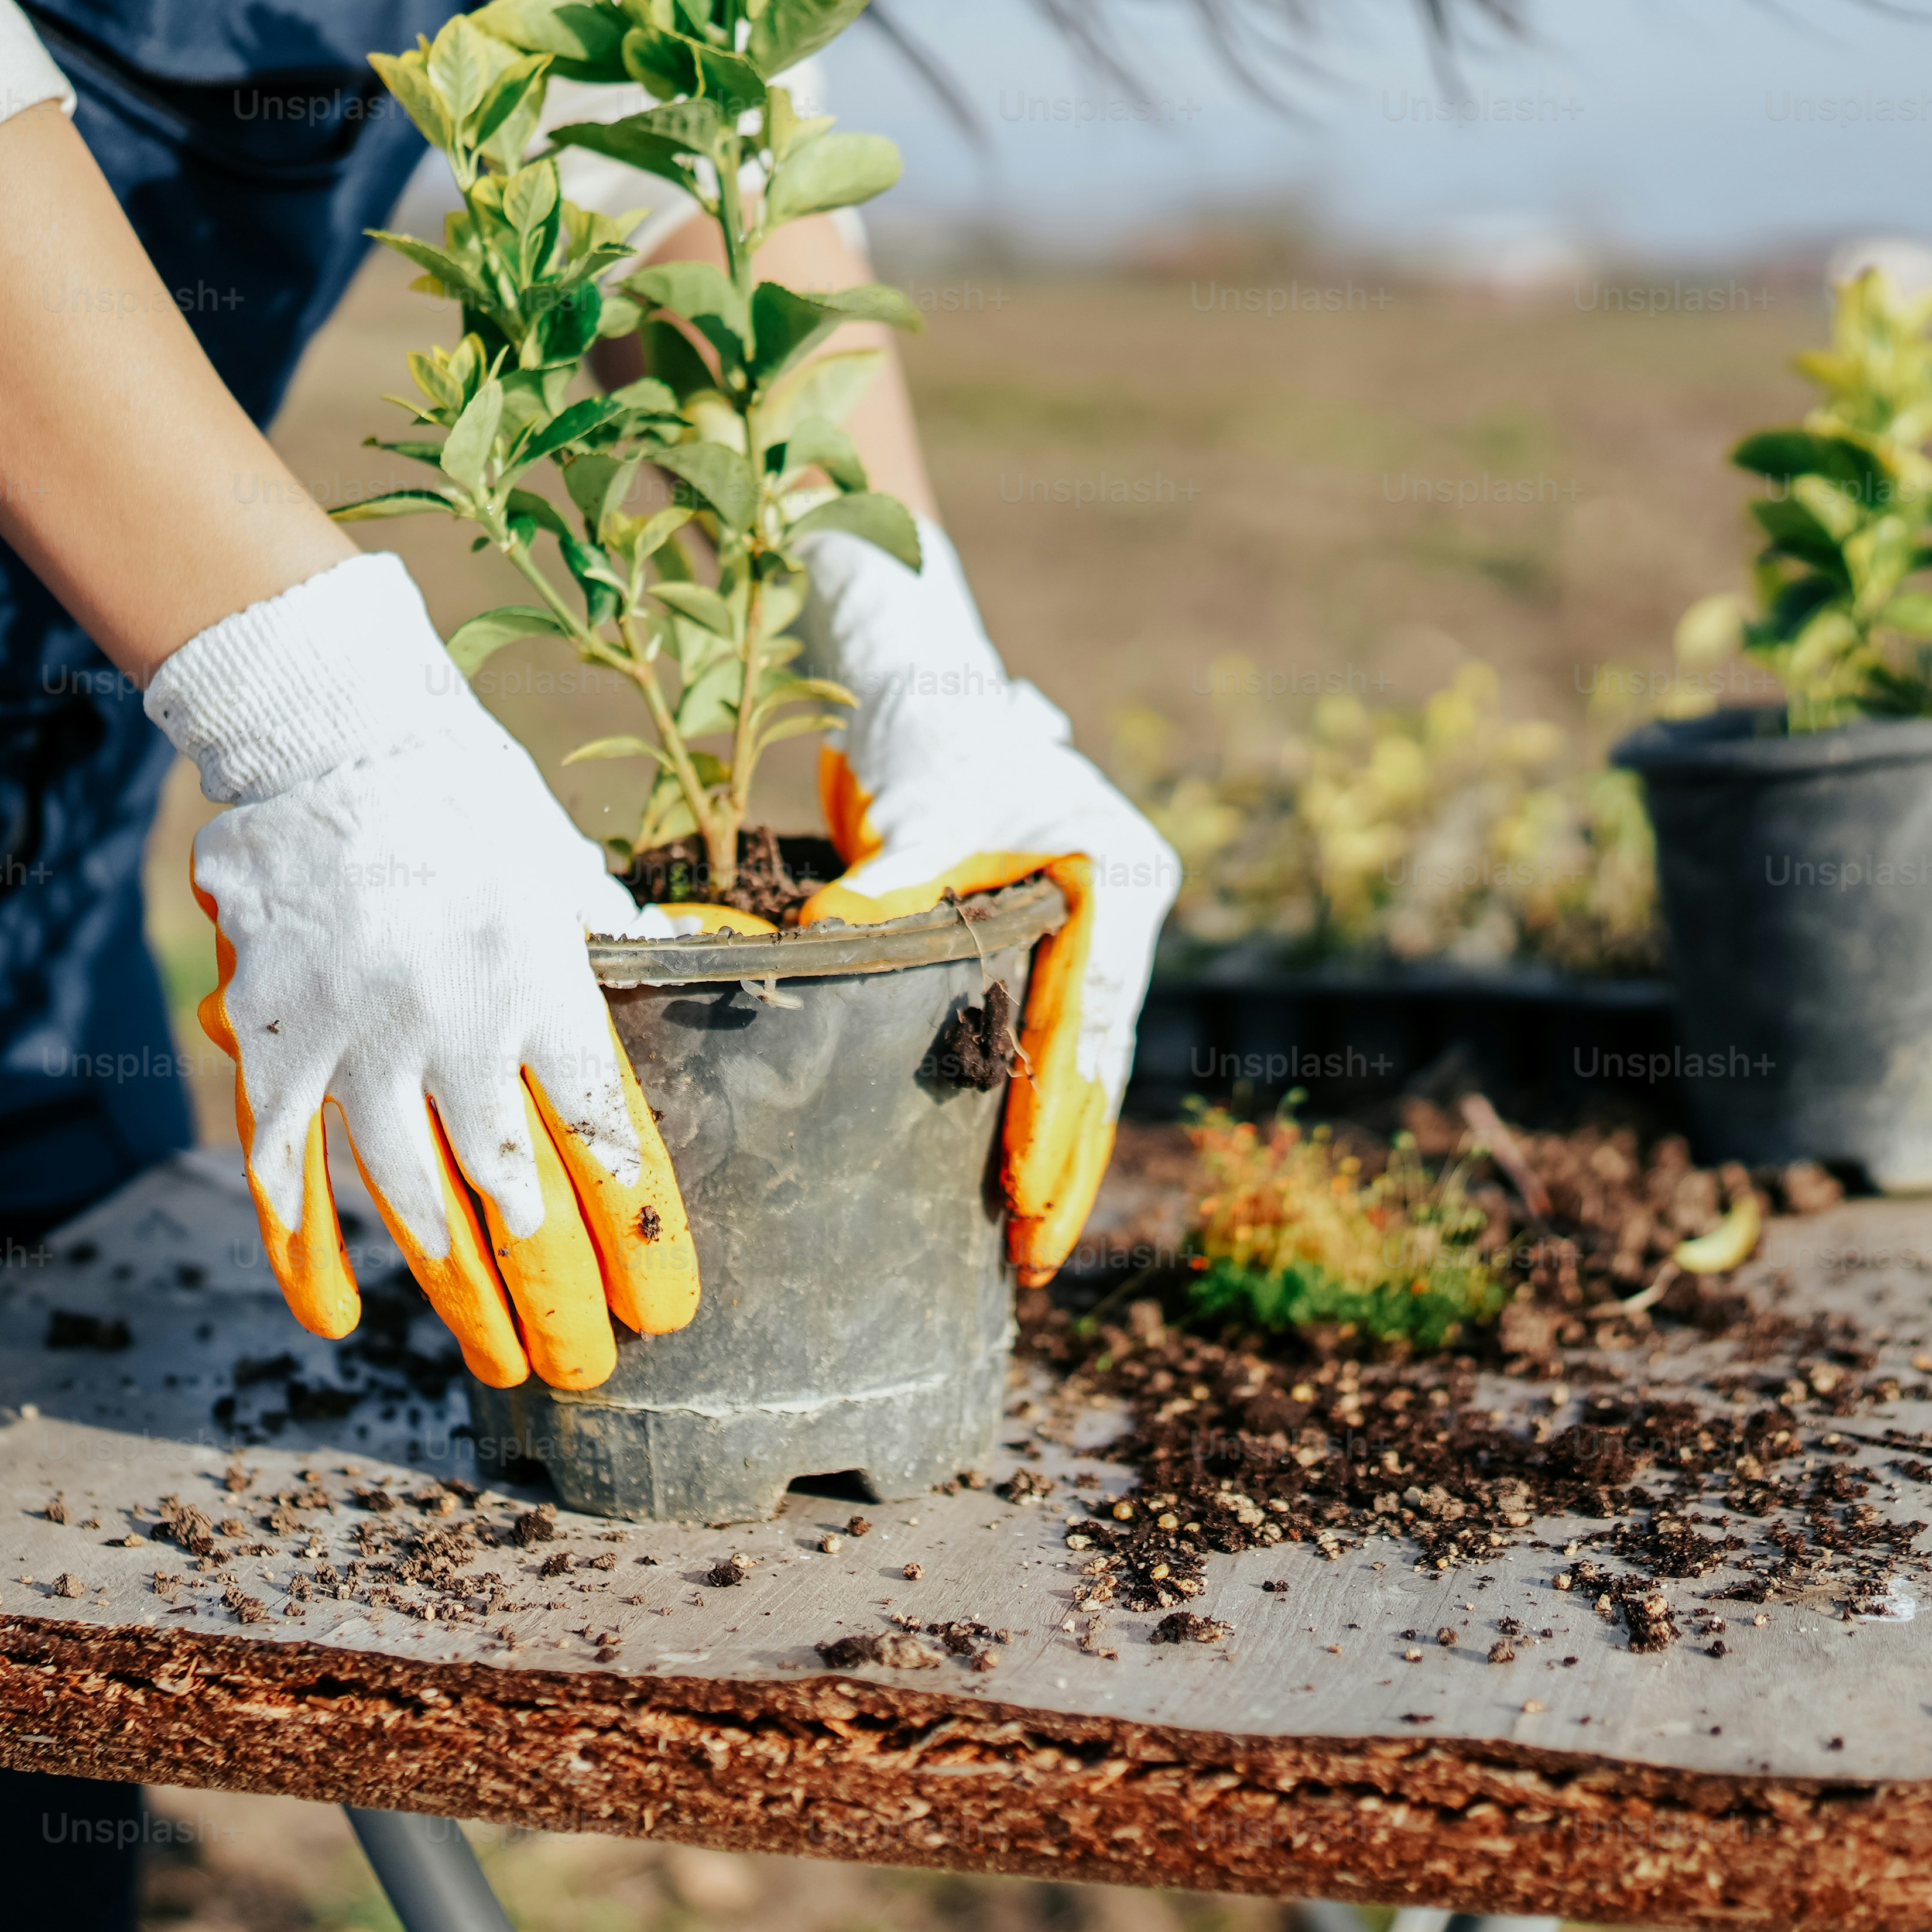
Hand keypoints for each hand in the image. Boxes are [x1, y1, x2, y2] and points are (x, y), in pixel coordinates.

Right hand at [149, 557, 698, 1386]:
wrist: (331, 734)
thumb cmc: (464, 793)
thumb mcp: (562, 867)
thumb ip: (607, 943)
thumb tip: (669, 974)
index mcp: (541, 986)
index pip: (605, 1140)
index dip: (636, 1236)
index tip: (665, 1307)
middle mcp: (454, 1029)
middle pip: (517, 1197)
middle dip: (558, 1296)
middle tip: (588, 1370)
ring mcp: (356, 1041)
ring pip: (412, 1203)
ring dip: (459, 1294)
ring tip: (501, 1362)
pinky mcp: (275, 1043)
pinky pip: (286, 1172)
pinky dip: (306, 1252)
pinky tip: (337, 1318)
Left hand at [788, 518, 1174, 1281]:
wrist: (919, 673)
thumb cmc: (928, 727)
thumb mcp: (918, 808)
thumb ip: (883, 885)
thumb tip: (813, 951)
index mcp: (1115, 876)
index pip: (1086, 1018)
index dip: (1056, 1113)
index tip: (1026, 1193)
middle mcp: (1118, 910)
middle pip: (1095, 1057)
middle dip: (1066, 1160)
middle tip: (1037, 1258)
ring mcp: (1087, 929)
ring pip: (1077, 1061)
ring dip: (1053, 1149)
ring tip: (1027, 1244)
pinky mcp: (1042, 940)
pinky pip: (1046, 1040)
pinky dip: (1028, 1106)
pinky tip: (1006, 1176)